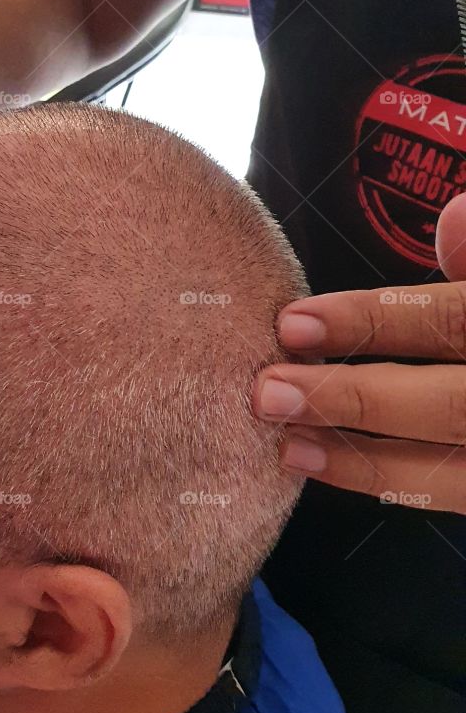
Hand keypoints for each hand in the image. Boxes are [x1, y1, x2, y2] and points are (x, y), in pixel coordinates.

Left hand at [254, 193, 465, 513]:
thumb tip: (454, 217)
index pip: (453, 322)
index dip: (374, 321)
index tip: (294, 321)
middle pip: (450, 405)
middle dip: (356, 401)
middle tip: (267, 392)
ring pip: (454, 471)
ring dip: (364, 461)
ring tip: (287, 446)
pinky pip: (459, 495)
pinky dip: (398, 485)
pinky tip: (336, 468)